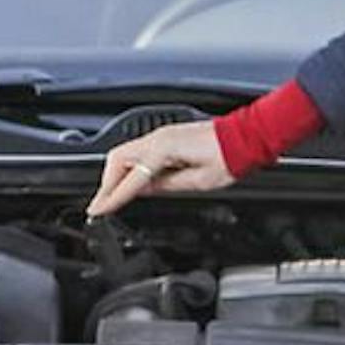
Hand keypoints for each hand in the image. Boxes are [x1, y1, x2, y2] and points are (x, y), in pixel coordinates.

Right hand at [87, 119, 234, 215]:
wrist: (246, 138)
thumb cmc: (229, 157)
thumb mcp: (197, 182)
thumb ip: (165, 186)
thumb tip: (145, 191)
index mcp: (163, 150)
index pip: (130, 179)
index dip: (112, 198)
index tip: (98, 210)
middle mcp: (158, 138)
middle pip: (117, 160)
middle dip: (106, 183)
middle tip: (102, 204)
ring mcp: (162, 134)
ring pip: (125, 154)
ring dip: (116, 174)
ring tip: (113, 196)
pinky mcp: (168, 136)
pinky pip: (138, 151)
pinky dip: (129, 166)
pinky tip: (132, 180)